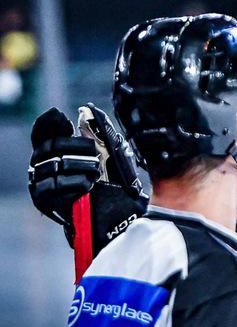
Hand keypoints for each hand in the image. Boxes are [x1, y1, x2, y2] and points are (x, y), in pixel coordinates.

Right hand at [28, 107, 100, 230]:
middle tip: (96, 152)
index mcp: (50, 151)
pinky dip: (76, 183)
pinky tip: (88, 184)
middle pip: (52, 145)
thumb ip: (95, 133)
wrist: (108, 215)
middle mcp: (40, 164)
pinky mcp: (43, 199)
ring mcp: (39, 181)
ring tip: (97, 172)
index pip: (41, 131)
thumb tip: (87, 112)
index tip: (65, 118)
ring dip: (82, 166)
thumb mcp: (105, 155)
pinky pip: (56, 185)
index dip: (49, 122)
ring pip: (57, 164)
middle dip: (77, 146)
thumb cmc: (106, 182)